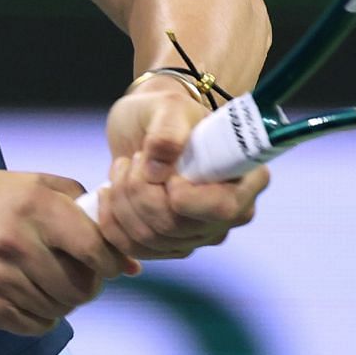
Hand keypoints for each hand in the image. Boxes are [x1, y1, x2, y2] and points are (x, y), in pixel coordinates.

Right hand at [0, 171, 139, 334]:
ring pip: (60, 309)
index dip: (110, 262)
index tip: (106, 263)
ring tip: (47, 282)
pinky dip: (41, 316)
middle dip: (88, 285)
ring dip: (63, 301)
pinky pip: (35, 324)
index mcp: (33, 205)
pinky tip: (27, 295)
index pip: (95, 249)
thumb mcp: (31, 184)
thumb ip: (83, 209)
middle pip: (81, 287)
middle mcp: (15, 241)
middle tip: (77, 275)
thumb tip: (132, 261)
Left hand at [97, 86, 268, 259]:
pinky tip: (109, 192)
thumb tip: (158, 171)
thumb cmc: (164, 111)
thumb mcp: (168, 106)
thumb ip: (168, 130)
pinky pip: (135, 248)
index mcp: (247, 178)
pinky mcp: (172, 245)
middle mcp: (231, 213)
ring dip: (123, 200)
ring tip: (123, 167)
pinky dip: (112, 221)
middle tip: (136, 158)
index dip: (185, 196)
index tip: (165, 170)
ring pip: (151, 239)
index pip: (223, 208)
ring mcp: (201, 233)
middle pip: (178, 227)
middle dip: (141, 191)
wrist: (146, 126)